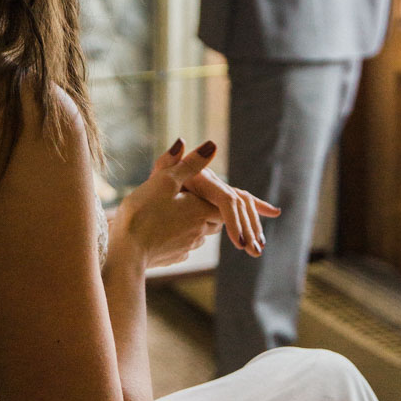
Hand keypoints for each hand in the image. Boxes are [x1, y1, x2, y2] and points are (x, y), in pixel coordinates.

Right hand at [114, 140, 276, 267]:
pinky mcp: (173, 256)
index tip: (276, 212)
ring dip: (207, 224)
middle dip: (236, 221)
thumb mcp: (163, 181)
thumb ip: (189, 163)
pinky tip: (172, 231)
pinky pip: (187, 242)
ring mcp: (187, 246)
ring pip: (204, 230)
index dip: (254, 204)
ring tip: (195, 218)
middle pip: (221, 218)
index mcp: (201, 208)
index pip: (234, 203)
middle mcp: (200, 229)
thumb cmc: (142, 214)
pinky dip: (187, 234)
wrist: (124, 253)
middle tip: (252, 232)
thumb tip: (212, 144)